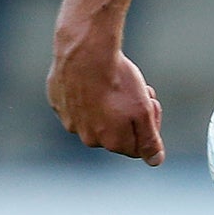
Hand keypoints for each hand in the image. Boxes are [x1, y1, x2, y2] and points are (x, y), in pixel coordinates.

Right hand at [47, 38, 164, 164]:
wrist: (85, 53)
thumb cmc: (118, 81)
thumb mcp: (143, 110)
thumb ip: (149, 140)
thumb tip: (155, 161)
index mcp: (111, 142)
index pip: (138, 146)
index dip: (150, 125)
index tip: (152, 103)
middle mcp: (88, 137)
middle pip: (118, 131)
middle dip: (132, 114)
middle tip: (140, 90)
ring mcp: (70, 121)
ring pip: (98, 117)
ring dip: (112, 104)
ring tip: (118, 80)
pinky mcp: (58, 103)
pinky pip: (78, 103)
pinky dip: (89, 93)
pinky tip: (96, 76)